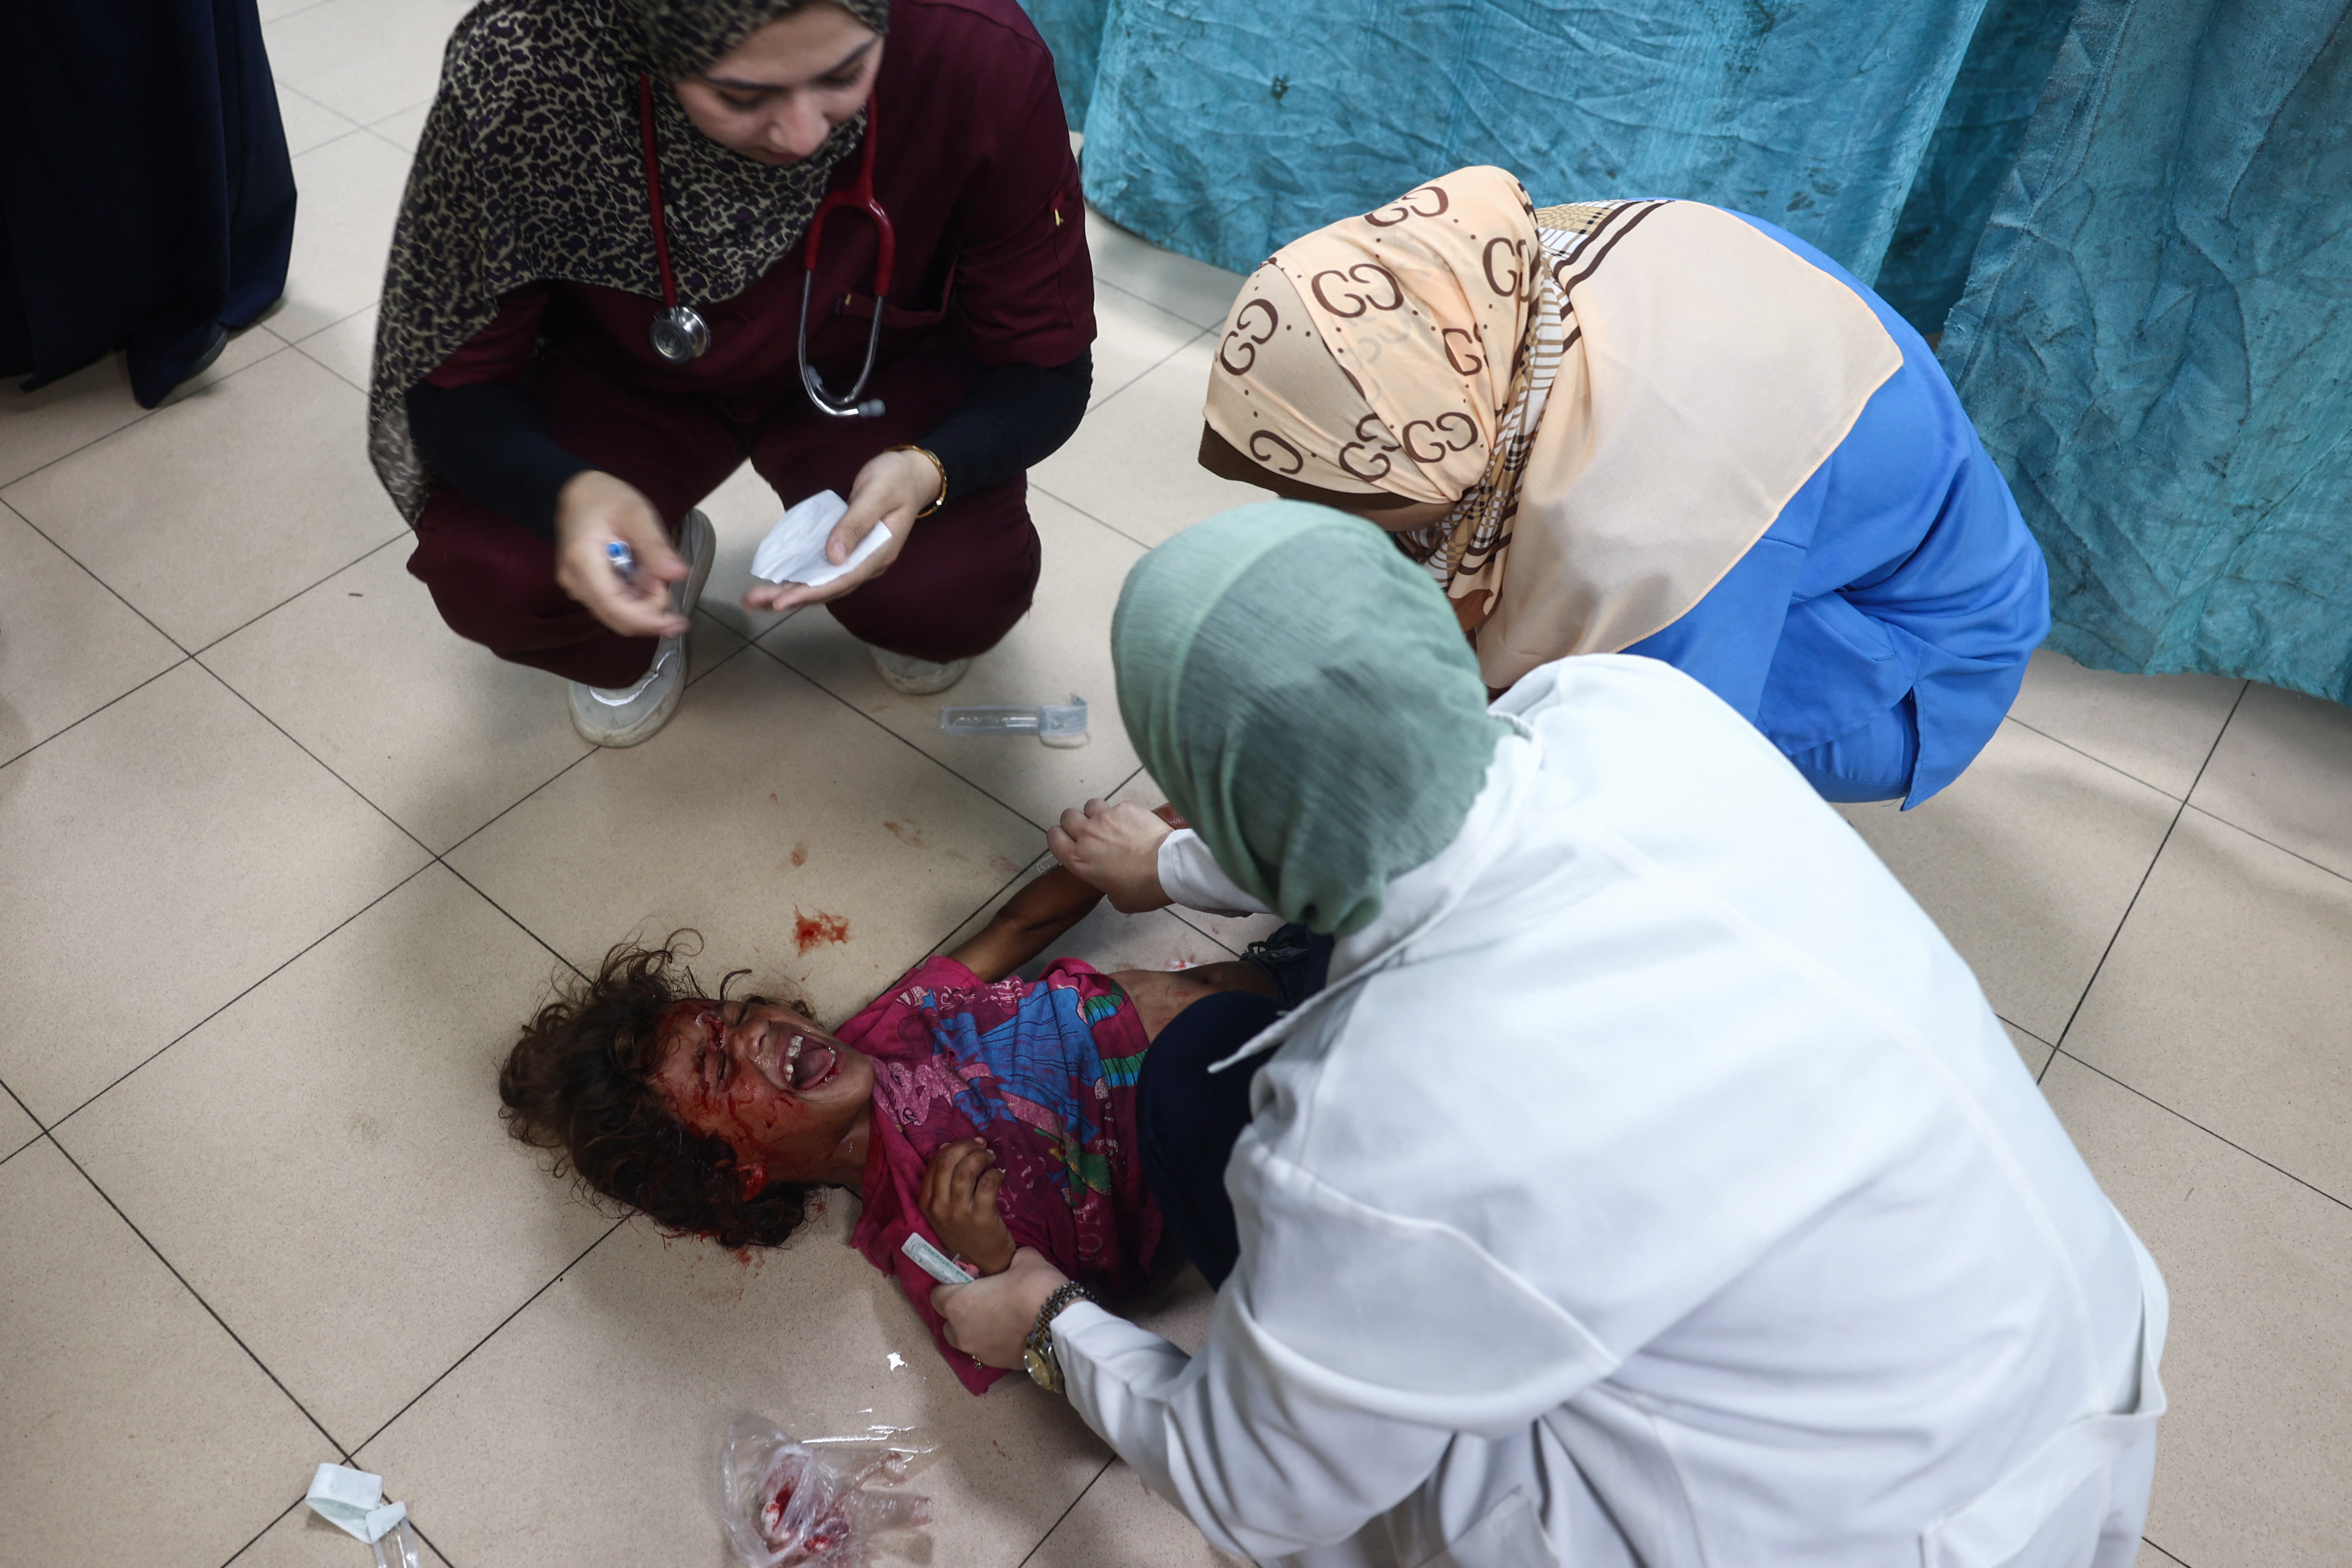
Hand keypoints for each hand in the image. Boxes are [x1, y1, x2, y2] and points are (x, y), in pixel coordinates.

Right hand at [554, 470, 688, 637]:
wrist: (579, 493)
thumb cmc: (606, 498)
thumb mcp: (636, 514)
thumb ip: (656, 546)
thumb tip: (679, 574)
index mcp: (582, 562)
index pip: (614, 607)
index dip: (648, 621)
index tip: (678, 622)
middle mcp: (575, 582)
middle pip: (618, 618)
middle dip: (650, 609)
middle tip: (664, 577)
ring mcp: (578, 588)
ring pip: (619, 614)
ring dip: (644, 601)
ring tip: (651, 567)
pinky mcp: (586, 589)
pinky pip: (616, 604)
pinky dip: (636, 596)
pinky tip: (642, 573)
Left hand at [741, 447, 934, 614]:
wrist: (913, 474)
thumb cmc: (895, 479)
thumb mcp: (876, 494)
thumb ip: (856, 524)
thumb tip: (833, 555)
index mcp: (879, 553)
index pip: (841, 580)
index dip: (811, 592)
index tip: (782, 601)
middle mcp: (868, 563)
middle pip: (828, 588)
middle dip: (791, 597)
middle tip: (755, 601)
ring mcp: (859, 559)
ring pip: (823, 583)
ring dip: (791, 592)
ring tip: (758, 599)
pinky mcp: (850, 551)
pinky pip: (822, 570)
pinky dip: (800, 577)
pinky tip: (779, 582)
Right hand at [918, 1139, 1014, 1275]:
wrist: (983, 1263)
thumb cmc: (965, 1231)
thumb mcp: (946, 1208)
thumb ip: (943, 1180)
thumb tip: (946, 1147)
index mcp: (927, 1202)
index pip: (935, 1163)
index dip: (954, 1147)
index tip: (970, 1145)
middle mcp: (939, 1207)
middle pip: (948, 1162)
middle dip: (967, 1147)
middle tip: (982, 1146)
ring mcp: (959, 1213)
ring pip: (966, 1171)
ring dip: (981, 1157)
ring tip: (991, 1157)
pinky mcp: (980, 1217)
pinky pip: (987, 1184)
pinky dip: (995, 1173)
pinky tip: (1000, 1174)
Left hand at [931, 1246, 1068, 1369]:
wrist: (1061, 1328)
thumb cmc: (1034, 1289)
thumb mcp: (1023, 1259)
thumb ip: (1007, 1260)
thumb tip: (1010, 1263)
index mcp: (958, 1304)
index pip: (936, 1294)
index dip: (950, 1284)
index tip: (968, 1278)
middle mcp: (961, 1332)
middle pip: (948, 1320)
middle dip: (961, 1310)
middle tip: (984, 1297)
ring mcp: (978, 1352)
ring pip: (965, 1338)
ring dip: (974, 1328)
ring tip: (999, 1316)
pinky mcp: (996, 1365)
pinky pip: (986, 1349)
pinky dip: (993, 1341)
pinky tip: (1013, 1330)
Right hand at [1048, 799, 1172, 912]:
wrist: (1169, 867)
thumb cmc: (1144, 888)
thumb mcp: (1118, 899)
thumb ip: (1105, 886)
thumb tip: (1112, 883)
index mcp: (1079, 860)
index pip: (1053, 837)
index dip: (1060, 837)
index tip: (1068, 840)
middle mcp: (1087, 835)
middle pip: (1068, 816)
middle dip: (1076, 821)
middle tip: (1090, 831)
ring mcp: (1106, 818)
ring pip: (1091, 805)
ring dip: (1098, 813)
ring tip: (1112, 824)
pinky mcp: (1126, 807)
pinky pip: (1118, 805)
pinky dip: (1123, 813)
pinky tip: (1135, 824)